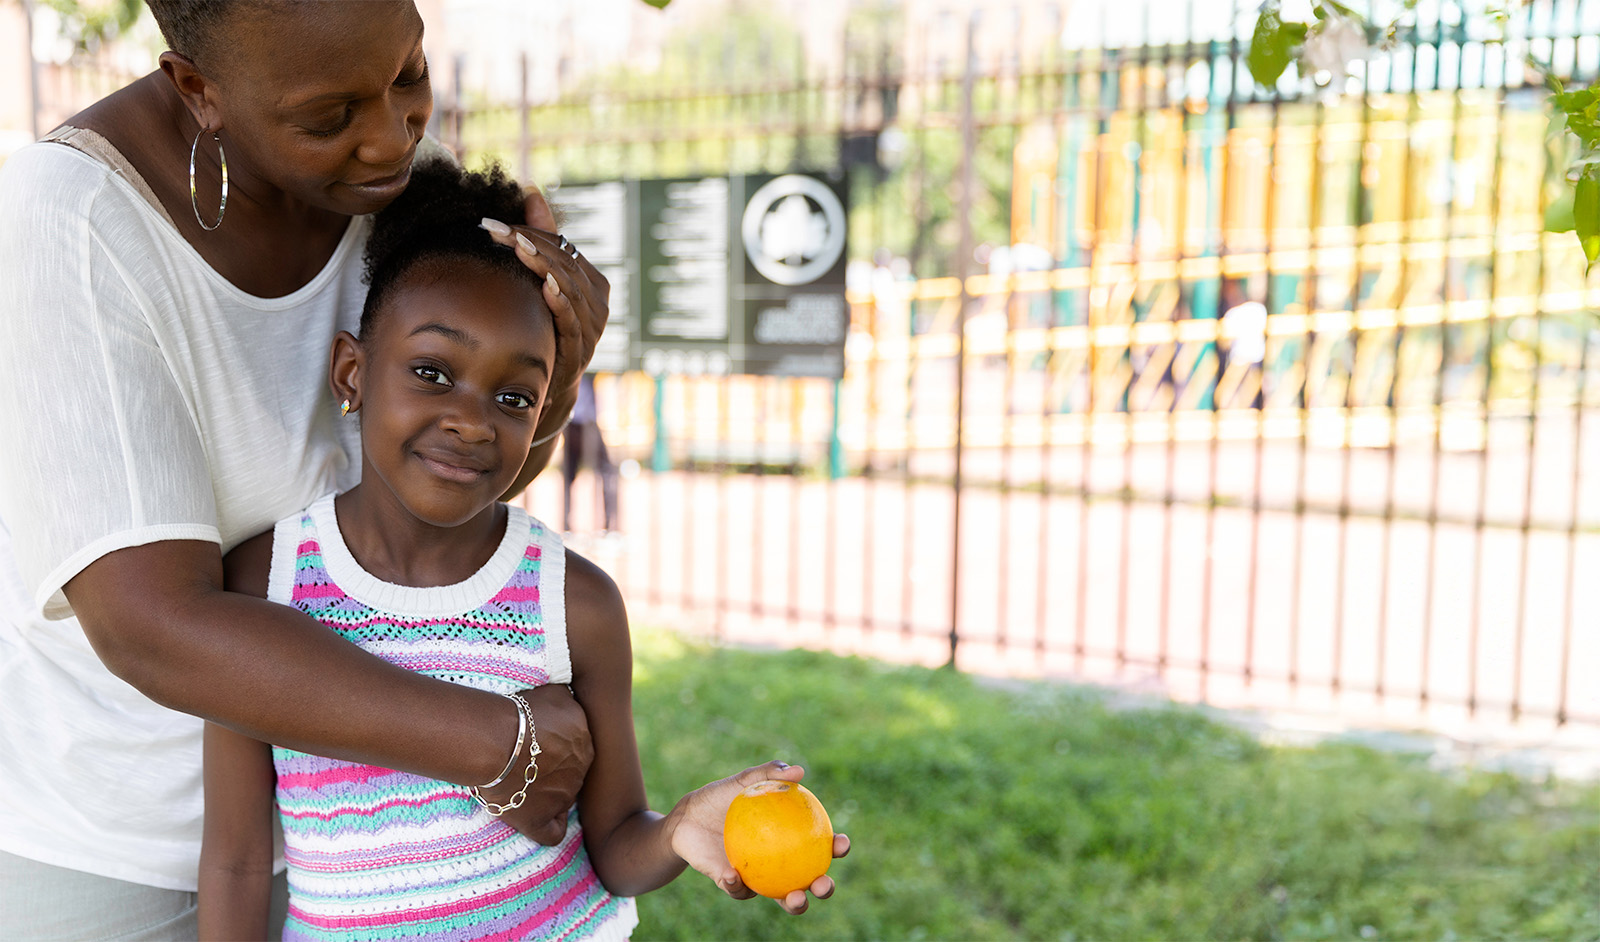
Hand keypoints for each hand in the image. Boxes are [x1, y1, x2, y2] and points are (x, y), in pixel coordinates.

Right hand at [477, 684, 593, 844]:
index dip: (555, 745)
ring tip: (518, 781)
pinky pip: (553, 832)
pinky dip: (548, 826)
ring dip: (545, 793)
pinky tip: (534, 816)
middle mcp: (580, 771)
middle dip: (551, 768)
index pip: (575, 747)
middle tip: (524, 761)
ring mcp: (563, 797)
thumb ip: (568, 700)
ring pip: (562, 798)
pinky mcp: (541, 820)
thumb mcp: (556, 692)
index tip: (534, 742)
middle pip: (570, 773)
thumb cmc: (521, 713)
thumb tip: (570, 701)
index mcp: (585, 742)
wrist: (498, 741)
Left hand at [481, 187, 608, 415]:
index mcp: (593, 282)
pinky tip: (544, 286)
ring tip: (516, 246)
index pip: (562, 247)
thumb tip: (531, 189)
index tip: (495, 222)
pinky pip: (572, 321)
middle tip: (495, 228)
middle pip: (564, 263)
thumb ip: (542, 238)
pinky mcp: (581, 349)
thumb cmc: (543, 328)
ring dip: (541, 265)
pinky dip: (560, 302)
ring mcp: (593, 327)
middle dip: (528, 243)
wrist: (548, 386)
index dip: (530, 231)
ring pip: (568, 287)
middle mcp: (599, 302)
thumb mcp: (542, 282)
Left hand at [667, 761, 851, 915]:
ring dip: (793, 904)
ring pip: (780, 898)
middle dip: (823, 888)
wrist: (686, 816)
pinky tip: (733, 874)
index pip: (819, 846)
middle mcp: (777, 863)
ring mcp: (756, 877)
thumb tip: (799, 771)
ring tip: (794, 898)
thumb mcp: (743, 781)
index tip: (841, 843)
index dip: (836, 848)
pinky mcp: (731, 884)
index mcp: (787, 838)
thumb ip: (769, 774)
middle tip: (823, 884)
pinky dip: (736, 885)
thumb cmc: (720, 797)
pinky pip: (738, 890)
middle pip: (809, 881)